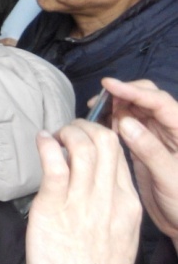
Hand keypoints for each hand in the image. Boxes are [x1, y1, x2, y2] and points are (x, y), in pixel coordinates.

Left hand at [26, 120, 141, 263]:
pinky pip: (54, 164)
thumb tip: (91, 188)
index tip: (86, 134)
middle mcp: (109, 200)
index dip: (102, 136)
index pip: (120, 156)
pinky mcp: (54, 208)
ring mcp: (82, 202)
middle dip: (84, 126)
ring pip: (83, 147)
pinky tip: (41, 142)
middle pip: (105, 143)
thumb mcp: (116, 239)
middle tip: (67, 130)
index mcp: (127, 207)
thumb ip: (108, 211)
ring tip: (53, 136)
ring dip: (65, 132)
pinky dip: (46, 145)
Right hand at [106, 77, 177, 247]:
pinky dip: (113, 122)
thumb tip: (125, 122)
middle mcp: (170, 129)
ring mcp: (157, 137)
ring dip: (115, 107)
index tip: (108, 85)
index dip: (133, 91)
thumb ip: (149, 149)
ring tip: (94, 113)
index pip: (159, 102)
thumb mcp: (169, 178)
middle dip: (122, 95)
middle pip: (147, 99)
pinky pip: (128, 126)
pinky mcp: (145, 146)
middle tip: (97, 103)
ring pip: (135, 111)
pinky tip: (99, 126)